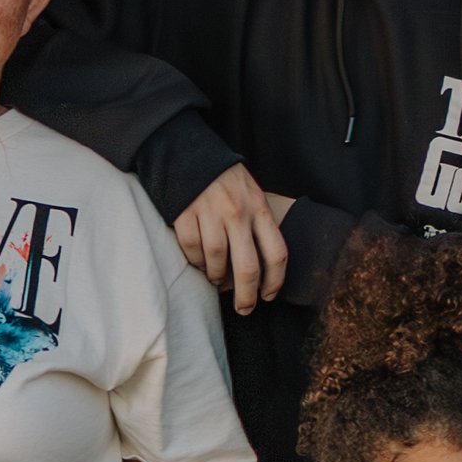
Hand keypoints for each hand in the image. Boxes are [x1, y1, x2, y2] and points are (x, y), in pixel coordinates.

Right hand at [173, 166, 291, 313]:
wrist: (188, 152)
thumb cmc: (223, 180)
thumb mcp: (251, 193)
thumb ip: (258, 224)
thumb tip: (258, 270)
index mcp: (259, 207)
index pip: (277, 253)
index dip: (275, 281)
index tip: (268, 296)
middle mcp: (237, 212)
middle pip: (248, 268)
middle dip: (247, 296)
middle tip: (244, 308)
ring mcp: (210, 213)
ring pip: (216, 263)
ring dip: (216, 278)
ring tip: (215, 279)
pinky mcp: (185, 214)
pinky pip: (192, 251)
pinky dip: (195, 262)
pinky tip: (198, 261)